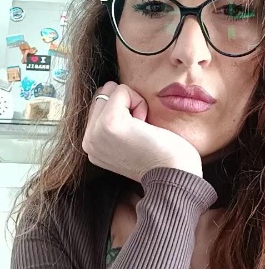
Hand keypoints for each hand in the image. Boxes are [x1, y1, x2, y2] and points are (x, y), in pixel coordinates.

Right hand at [82, 82, 202, 181]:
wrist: (173, 178)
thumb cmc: (162, 159)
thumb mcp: (128, 142)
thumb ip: (113, 124)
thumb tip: (111, 91)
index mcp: (91, 146)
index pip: (99, 105)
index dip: (124, 110)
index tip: (137, 136)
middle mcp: (88, 141)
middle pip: (102, 95)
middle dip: (126, 105)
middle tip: (141, 132)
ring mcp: (95, 133)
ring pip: (110, 90)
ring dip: (133, 103)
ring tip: (143, 130)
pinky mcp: (109, 123)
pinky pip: (122, 90)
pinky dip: (139, 102)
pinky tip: (146, 126)